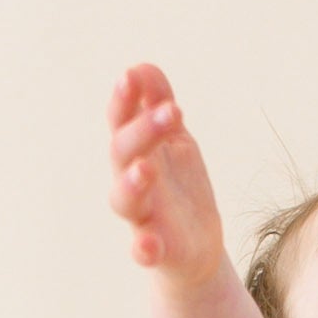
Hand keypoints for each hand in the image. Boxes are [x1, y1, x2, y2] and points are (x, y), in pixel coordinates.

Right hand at [107, 63, 228, 285]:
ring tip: (146, 170)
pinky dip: (142, 248)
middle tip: (172, 111)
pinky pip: (142, 250)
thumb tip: (144, 67)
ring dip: (132, 183)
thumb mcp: (175, 142)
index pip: (122, 121)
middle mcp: (131, 181)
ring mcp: (141, 216)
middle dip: (142, 131)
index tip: (131, 76)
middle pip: (122, 152)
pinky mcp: (156, 249)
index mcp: (136, 151)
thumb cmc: (179, 189)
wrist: (196, 248)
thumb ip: (158, 104)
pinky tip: (147, 246)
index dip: (123, 100)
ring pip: (123, 199)